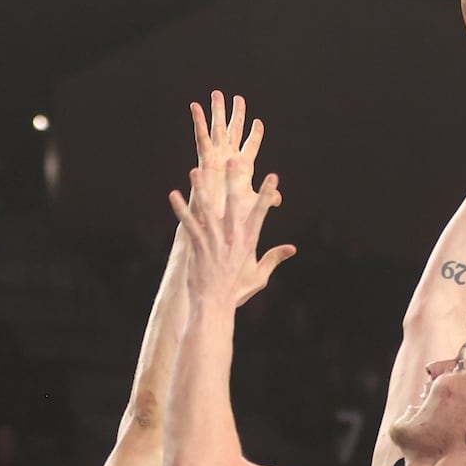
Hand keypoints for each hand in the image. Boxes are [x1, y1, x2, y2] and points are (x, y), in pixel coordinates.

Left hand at [170, 159, 294, 306]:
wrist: (214, 304)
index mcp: (248, 241)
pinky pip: (188, 223)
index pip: (260, 213)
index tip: (273, 176)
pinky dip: (181, 209)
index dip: (267, 194)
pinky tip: (173, 195)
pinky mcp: (198, 246)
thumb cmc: (236, 291)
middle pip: (234, 204)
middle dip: (234, 181)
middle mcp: (232, 238)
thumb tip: (292, 248)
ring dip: (201, 189)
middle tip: (233, 160)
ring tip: (195, 171)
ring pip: (208, 209)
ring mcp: (214, 241)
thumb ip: (274, 258)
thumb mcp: (259, 275)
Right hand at [188, 91, 263, 220]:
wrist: (215, 221)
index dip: (255, 134)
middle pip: (234, 130)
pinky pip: (201, 136)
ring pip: (218, 128)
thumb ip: (266, 198)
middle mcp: (229, 157)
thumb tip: (279, 199)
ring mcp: (216, 156)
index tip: (259, 122)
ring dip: (217, 111)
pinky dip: (198, 121)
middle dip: (236, 114)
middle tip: (238, 98)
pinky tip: (195, 106)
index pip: (251, 145)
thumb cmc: (233, 215)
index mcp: (243, 166)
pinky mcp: (205, 158)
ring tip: (217, 93)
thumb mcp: (252, 203)